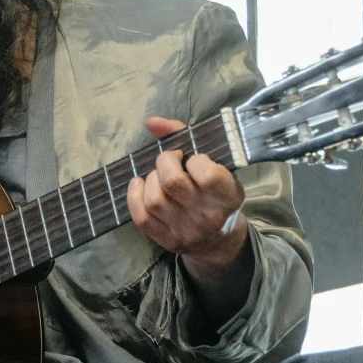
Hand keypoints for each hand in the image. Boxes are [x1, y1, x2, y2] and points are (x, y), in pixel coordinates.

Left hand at [126, 116, 247, 282]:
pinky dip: (134, 196)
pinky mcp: (168, 240)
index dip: (194, 159)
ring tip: (158, 177)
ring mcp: (187, 231)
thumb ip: (184, 136)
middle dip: (165, 162)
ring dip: (150, 180)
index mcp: (227, 195)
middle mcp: (208, 216)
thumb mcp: (215, 165)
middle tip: (169, 162)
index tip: (195, 160)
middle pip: (173, 182)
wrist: (219, 241)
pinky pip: (141, 217)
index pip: (206, 173)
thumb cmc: (215, 193)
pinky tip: (140, 186)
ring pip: (154, 199)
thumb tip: (151, 122)